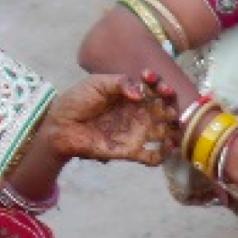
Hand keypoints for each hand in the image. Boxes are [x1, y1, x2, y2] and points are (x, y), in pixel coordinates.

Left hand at [45, 72, 179, 164]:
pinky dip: (163, 155)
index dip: (161, 85)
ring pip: (166, 133)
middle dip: (172, 107)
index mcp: (133, 97)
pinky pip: (153, 157)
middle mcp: (139, 114)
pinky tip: (165, 147)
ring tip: (173, 125)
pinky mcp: (131, 151)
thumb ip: (120, 82)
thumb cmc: (78, 100)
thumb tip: (140, 94)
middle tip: (167, 104)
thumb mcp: (97, 83)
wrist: (62, 125)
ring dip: (175, 130)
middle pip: (166, 111)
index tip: (153, 80)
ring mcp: (137, 133)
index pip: (156, 90)